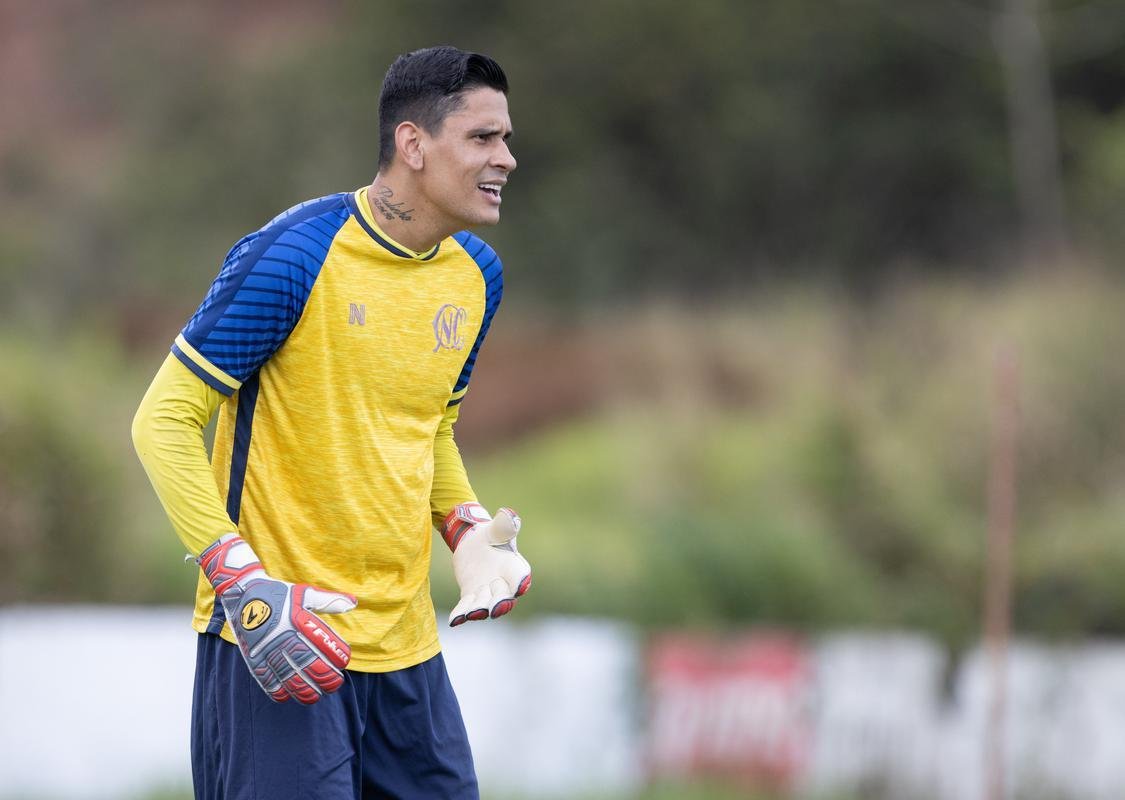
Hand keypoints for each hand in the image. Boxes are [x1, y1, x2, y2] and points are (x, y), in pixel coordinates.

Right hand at [198, 534, 355, 703]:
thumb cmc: (279, 593)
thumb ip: (329, 601)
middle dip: (324, 678)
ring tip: (315, 696)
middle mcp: (283, 636)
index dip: (336, 655)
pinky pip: (266, 680)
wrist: (243, 592)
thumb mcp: (305, 593)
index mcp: (297, 619)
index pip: (322, 643)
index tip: (344, 662)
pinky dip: (278, 691)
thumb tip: (353, 602)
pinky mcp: (253, 657)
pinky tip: (288, 696)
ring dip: (304, 690)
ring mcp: (266, 648)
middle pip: (308, 664)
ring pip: (288, 677)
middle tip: (334, 684)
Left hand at [441, 503, 531, 626]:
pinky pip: (466, 606)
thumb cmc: (491, 534)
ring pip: (484, 604)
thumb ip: (504, 525)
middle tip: (495, 609)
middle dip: (500, 604)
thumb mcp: (497, 528)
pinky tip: (454, 621)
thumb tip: (508, 514)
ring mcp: (486, 592)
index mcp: (513, 566)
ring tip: (472, 613)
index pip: (520, 576)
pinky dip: (461, 613)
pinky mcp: (470, 595)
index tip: (520, 587)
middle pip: (504, 597)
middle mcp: (503, 583)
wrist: (473, 542)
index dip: (521, 581)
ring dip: (479, 610)